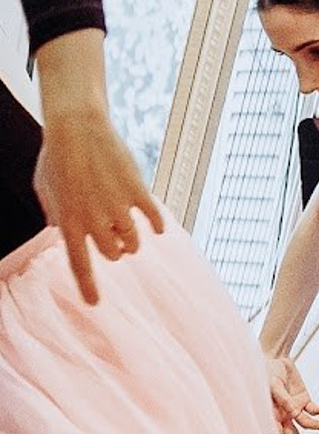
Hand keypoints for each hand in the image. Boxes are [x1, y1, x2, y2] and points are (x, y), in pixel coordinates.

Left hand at [32, 99, 163, 305]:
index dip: (88, 287)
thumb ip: (56, 215)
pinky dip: (158, 224)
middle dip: (114, 250)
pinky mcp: (137, 190)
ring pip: (134, 241)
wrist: (77, 128)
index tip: (95, 304)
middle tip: (113, 238)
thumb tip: (64, 230)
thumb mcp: (45, 190)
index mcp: (69, 222)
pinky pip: (154, 217)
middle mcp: (95, 219)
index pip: (80, 264)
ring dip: (133, 240)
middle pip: (113, 254)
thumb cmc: (55, 158)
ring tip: (130, 229)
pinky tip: (159, 227)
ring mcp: (118, 205)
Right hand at [266, 349, 318, 433]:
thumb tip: (292, 411)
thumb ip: (282, 398)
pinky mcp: (304, 400)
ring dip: (317, 426)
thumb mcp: (272, 385)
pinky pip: (313, 409)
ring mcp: (294, 408)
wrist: (275, 359)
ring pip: (306, 424)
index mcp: (270, 415)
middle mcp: (283, 415)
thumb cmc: (266, 372)